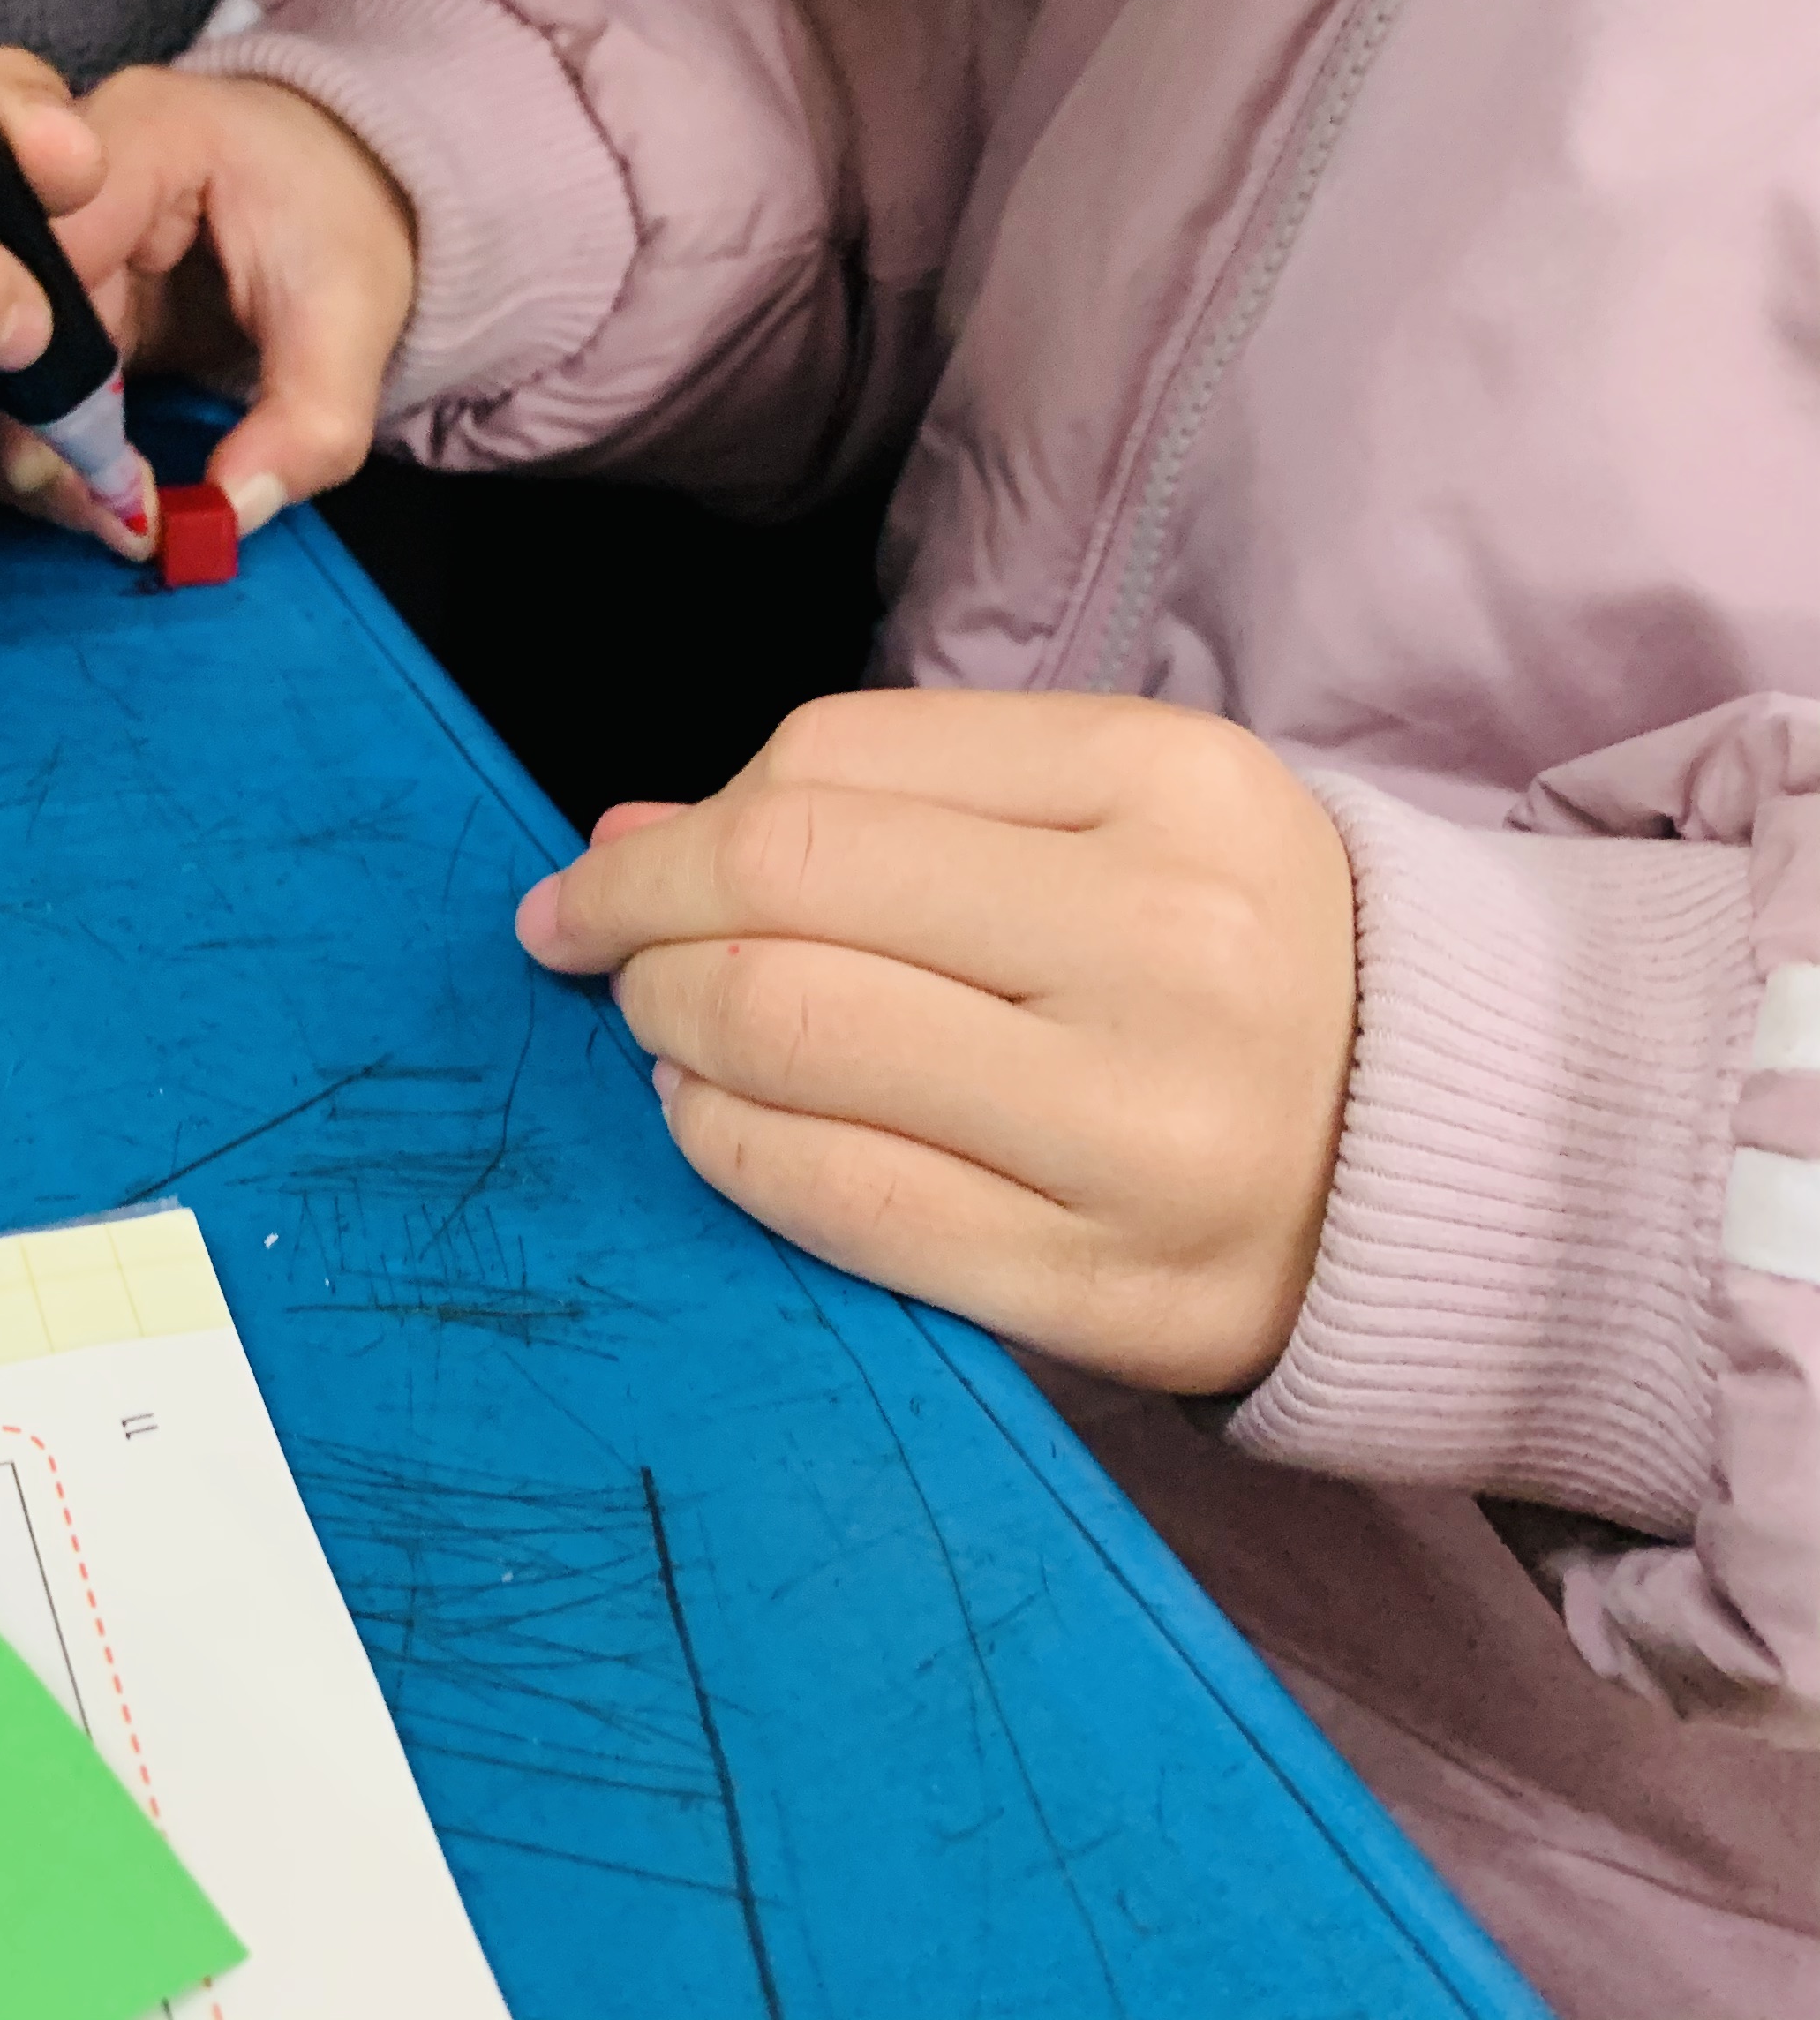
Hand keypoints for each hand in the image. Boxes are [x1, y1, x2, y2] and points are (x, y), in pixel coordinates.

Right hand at [0, 66, 414, 538]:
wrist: (333, 180)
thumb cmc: (337, 221)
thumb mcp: (351, 315)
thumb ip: (309, 417)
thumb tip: (228, 510)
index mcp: (142, 134)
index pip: (51, 246)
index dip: (59, 371)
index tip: (107, 475)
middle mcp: (56, 168)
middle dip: (35, 430)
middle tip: (102, 515)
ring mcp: (29, 227)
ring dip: (22, 450)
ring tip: (102, 516)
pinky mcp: (25, 286)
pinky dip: (30, 444)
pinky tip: (86, 493)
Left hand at [514, 691, 1356, 1393]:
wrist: (1457, 1156)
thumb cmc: (1235, 960)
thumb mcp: (1107, 819)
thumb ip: (875, 805)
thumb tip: (622, 840)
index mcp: (1176, 786)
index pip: (828, 769)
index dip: (678, 824)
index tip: (606, 866)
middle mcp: (1171, 947)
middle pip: (782, 894)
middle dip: (640, 922)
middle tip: (600, 949)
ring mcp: (1145, 1130)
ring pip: (786, 1038)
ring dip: (667, 1029)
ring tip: (664, 1029)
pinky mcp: (1108, 1288)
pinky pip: (835, 1198)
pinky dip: (725, 1144)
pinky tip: (717, 1119)